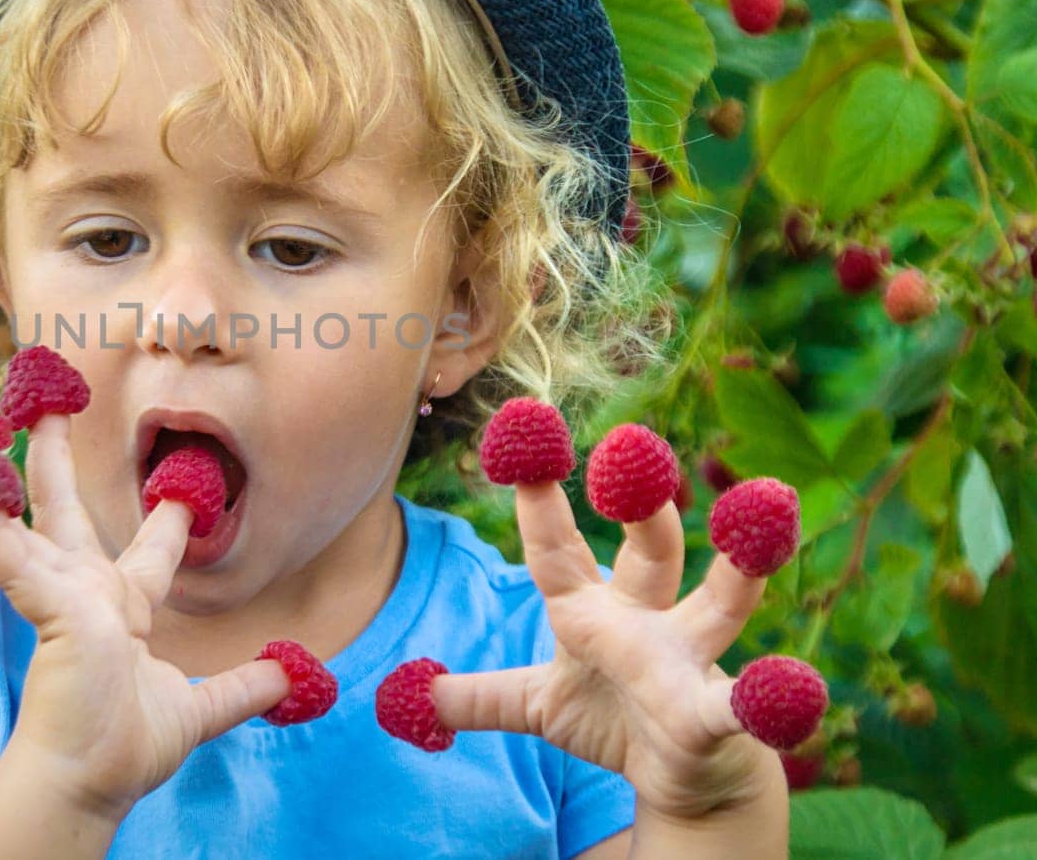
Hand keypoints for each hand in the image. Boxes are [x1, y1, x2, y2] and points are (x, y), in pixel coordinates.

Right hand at [0, 413, 290, 819]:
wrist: (89, 777)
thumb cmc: (126, 747)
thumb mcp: (196, 712)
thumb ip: (243, 689)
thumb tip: (294, 677)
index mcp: (123, 609)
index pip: (150, 550)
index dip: (169, 519)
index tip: (186, 489)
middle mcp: (89, 592)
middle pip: (69, 510)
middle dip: (59, 457)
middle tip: (52, 400)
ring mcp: (65, 594)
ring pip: (41, 515)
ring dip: (29, 463)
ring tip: (9, 411)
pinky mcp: (49, 605)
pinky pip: (14, 557)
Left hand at [430, 480, 781, 818]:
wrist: (693, 778)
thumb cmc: (615, 719)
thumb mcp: (538, 706)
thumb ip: (482, 697)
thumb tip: (417, 694)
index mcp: (593, 613)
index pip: (558, 549)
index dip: (538, 499)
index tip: (522, 434)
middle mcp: (647, 622)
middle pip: (650, 552)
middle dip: (644, 504)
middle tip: (633, 446)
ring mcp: (688, 664)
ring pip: (722, 603)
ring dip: (743, 562)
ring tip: (770, 502)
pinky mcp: (716, 719)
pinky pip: (745, 706)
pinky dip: (772, 700)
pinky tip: (796, 690)